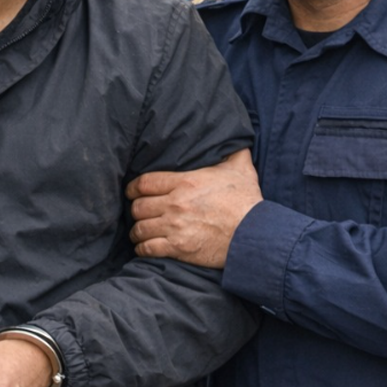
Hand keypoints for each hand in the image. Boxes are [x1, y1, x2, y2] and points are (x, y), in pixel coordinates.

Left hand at [126, 148, 261, 268]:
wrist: (255, 234)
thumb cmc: (247, 201)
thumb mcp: (240, 169)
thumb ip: (231, 151)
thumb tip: (232, 137)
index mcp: (185, 182)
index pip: (144, 182)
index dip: (132, 187)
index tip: (131, 191)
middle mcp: (175, 204)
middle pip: (138, 206)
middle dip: (135, 209)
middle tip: (138, 212)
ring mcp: (175, 227)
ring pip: (140, 228)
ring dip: (137, 230)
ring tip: (139, 231)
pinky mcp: (178, 248)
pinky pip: (148, 248)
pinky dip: (143, 248)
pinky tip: (145, 246)